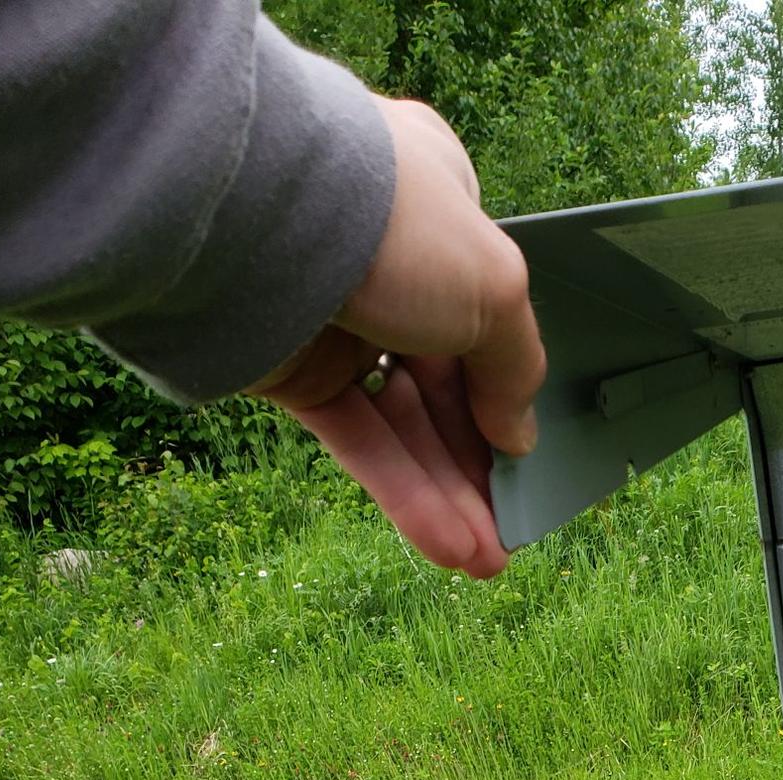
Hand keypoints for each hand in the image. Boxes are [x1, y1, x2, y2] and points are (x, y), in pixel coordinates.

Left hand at [250, 98, 545, 578]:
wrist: (256, 216)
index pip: (484, 313)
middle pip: (446, 383)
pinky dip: (400, 491)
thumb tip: (520, 437)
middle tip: (509, 530)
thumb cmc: (394, 227)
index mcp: (440, 215)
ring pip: (403, 422)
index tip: (526, 451)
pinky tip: (445, 545)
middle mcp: (387, 265)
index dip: (506, 390)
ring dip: (447, 495)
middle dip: (478, 464)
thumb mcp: (496, 290)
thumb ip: (518, 367)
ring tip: (485, 562)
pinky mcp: (290, 369)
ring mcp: (336, 319)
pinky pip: (356, 437)